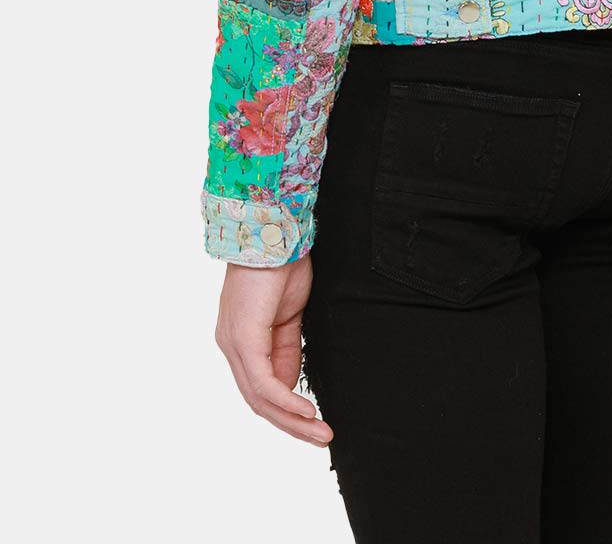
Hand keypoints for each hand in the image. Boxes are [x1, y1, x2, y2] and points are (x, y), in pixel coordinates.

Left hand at [214, 253, 333, 446]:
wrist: (274, 233)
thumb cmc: (282, 266)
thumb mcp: (288, 315)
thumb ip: (286, 349)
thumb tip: (290, 385)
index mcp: (240, 339)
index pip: (259, 387)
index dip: (286, 409)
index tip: (313, 422)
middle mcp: (230, 345)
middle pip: (258, 400)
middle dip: (291, 424)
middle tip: (321, 437)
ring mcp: (234, 343)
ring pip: (260, 398)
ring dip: (292, 420)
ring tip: (320, 432)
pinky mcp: (244, 339)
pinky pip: (264, 383)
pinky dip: (286, 402)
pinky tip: (306, 412)